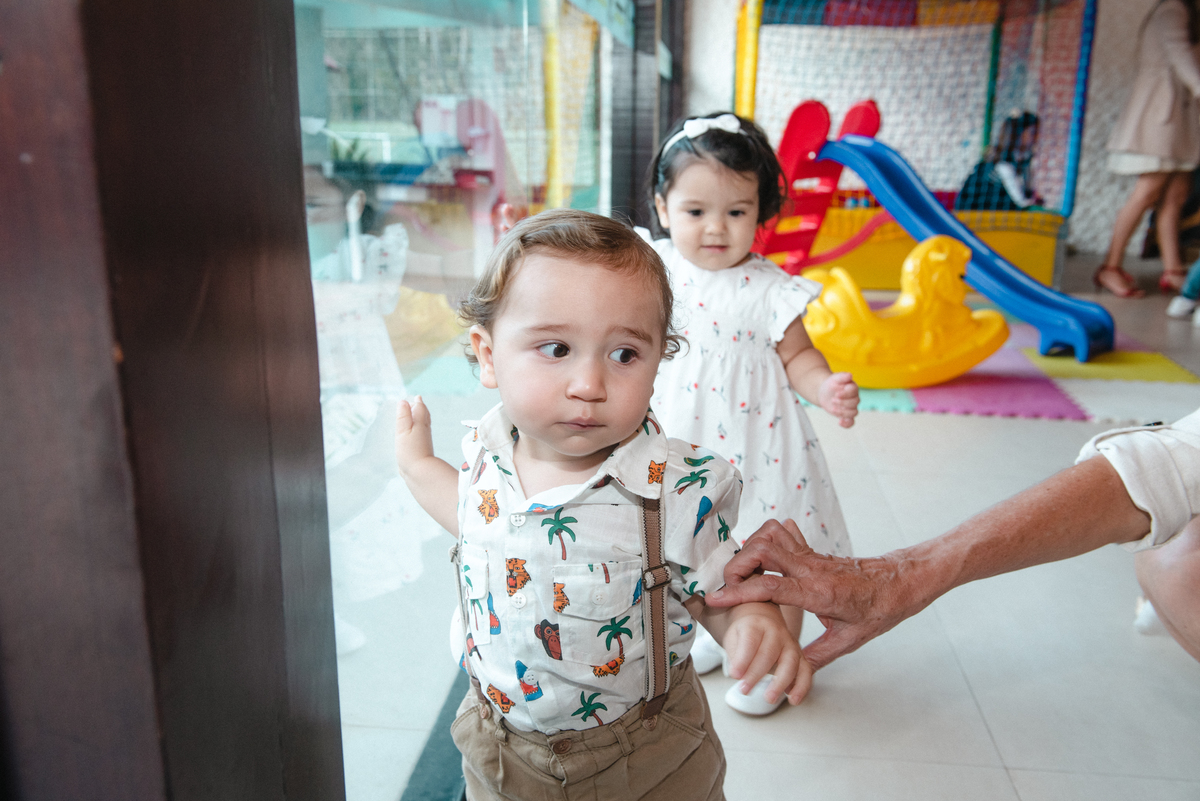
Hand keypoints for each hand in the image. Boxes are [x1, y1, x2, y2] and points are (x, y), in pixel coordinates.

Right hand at [395, 395, 434, 476]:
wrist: (419, 472)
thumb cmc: (410, 451)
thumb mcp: (403, 431)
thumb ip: (403, 416)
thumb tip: (403, 401)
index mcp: (420, 423)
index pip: (420, 408)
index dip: (418, 402)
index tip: (417, 397)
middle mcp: (424, 430)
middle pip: (425, 416)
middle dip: (420, 409)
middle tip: (417, 403)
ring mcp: (424, 440)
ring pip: (424, 426)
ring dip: (420, 419)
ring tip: (415, 416)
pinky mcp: (422, 450)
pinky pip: (421, 435)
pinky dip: (418, 430)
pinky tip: (413, 434)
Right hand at [708, 519, 916, 668]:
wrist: (902, 581)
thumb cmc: (880, 610)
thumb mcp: (849, 640)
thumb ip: (817, 656)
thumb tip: (794, 676)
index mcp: (817, 593)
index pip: (767, 587)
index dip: (737, 592)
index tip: (715, 599)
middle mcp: (811, 569)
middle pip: (762, 550)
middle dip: (737, 564)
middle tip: (729, 584)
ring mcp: (812, 556)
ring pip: (771, 534)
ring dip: (750, 548)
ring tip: (743, 571)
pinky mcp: (814, 551)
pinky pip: (784, 534)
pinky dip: (767, 538)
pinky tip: (764, 555)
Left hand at [723, 605, 812, 704]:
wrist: (763, 622)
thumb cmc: (747, 633)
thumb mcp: (734, 638)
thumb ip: (735, 655)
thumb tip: (738, 674)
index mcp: (757, 625)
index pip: (750, 641)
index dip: (742, 659)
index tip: (735, 675)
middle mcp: (776, 632)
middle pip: (769, 653)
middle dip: (756, 674)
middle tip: (745, 690)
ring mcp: (791, 644)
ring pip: (791, 662)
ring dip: (780, 683)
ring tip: (769, 698)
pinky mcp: (800, 657)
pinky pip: (806, 671)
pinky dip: (802, 687)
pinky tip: (793, 699)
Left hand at [818, 372, 858, 427]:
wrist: (824, 392)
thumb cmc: (831, 383)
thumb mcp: (835, 378)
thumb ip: (842, 376)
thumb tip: (850, 375)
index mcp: (852, 388)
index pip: (854, 391)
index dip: (846, 393)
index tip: (837, 393)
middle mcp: (854, 398)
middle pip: (854, 403)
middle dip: (843, 402)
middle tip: (833, 399)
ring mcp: (850, 407)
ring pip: (853, 413)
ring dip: (843, 412)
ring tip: (833, 408)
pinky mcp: (846, 415)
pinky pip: (851, 422)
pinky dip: (847, 424)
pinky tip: (839, 422)